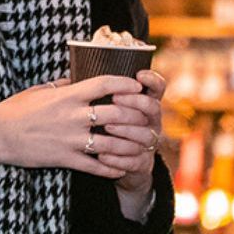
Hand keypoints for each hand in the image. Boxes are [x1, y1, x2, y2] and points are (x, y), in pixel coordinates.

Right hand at [0, 75, 147, 178]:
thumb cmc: (16, 109)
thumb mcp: (41, 90)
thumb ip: (64, 85)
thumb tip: (80, 78)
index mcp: (68, 96)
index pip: (104, 84)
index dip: (125, 84)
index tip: (137, 86)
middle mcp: (73, 116)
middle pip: (116, 114)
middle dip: (136, 116)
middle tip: (147, 118)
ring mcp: (70, 139)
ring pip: (111, 144)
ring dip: (131, 145)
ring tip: (143, 145)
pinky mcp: (65, 159)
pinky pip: (95, 167)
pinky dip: (112, 168)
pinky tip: (123, 167)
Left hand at [98, 70, 165, 219]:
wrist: (117, 164)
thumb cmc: (106, 127)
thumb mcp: (104, 107)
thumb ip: (98, 91)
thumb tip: (76, 69)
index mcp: (145, 105)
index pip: (157, 87)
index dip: (152, 80)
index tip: (139, 74)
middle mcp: (151, 123)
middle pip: (153, 108)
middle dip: (135, 102)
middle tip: (115, 99)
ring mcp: (148, 144)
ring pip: (145, 135)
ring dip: (126, 130)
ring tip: (107, 127)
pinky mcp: (141, 164)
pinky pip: (134, 161)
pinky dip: (117, 158)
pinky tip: (101, 155)